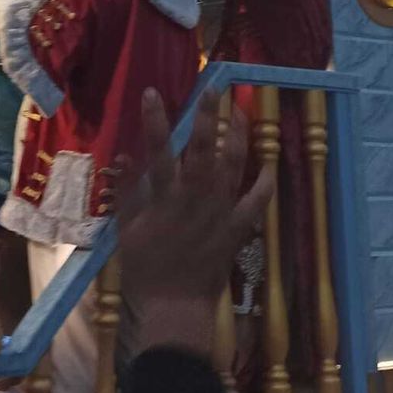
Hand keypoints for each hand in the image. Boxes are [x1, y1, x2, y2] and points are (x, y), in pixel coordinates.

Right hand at [116, 87, 275, 355]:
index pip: (159, 150)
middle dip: (209, 115)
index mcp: (165, 198)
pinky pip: (258, 200)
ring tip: (240, 110)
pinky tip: (269, 160)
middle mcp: (197, 199)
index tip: (151, 93)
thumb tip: (122, 156)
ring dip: (238, 135)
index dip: (155, 120)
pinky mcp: (238, 227)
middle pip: (205, 149)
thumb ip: (125, 191)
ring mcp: (222, 212)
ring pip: (234, 165)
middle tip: (214, 87)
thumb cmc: (144, 268)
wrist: (175, 306)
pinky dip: (265, 179)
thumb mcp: (125, 229)